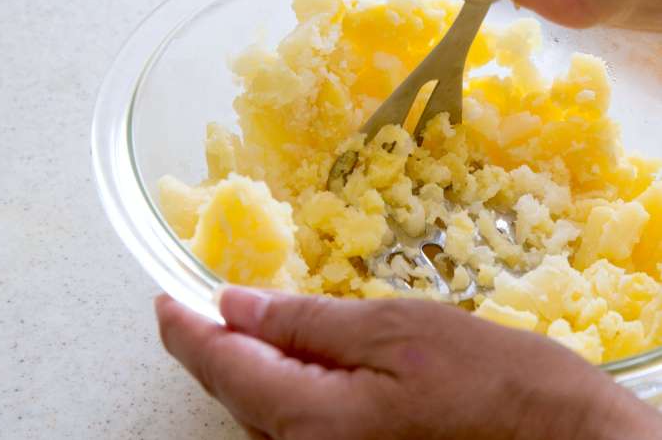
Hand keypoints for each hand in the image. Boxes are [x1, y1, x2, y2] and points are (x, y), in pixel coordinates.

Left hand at [156, 288, 661, 439]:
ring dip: (243, 364)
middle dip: (211, 344)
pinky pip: (293, 424)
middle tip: (194, 301)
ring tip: (239, 321)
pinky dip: (279, 384)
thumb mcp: (393, 331)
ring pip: (259, 411)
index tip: (164, 298)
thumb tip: (238, 304)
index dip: (184, 329)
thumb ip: (306, 323)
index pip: (222, 366)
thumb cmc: (488, 382)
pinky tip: (289, 358)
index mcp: (311, 419)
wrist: (559, 439)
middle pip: (234, 392)